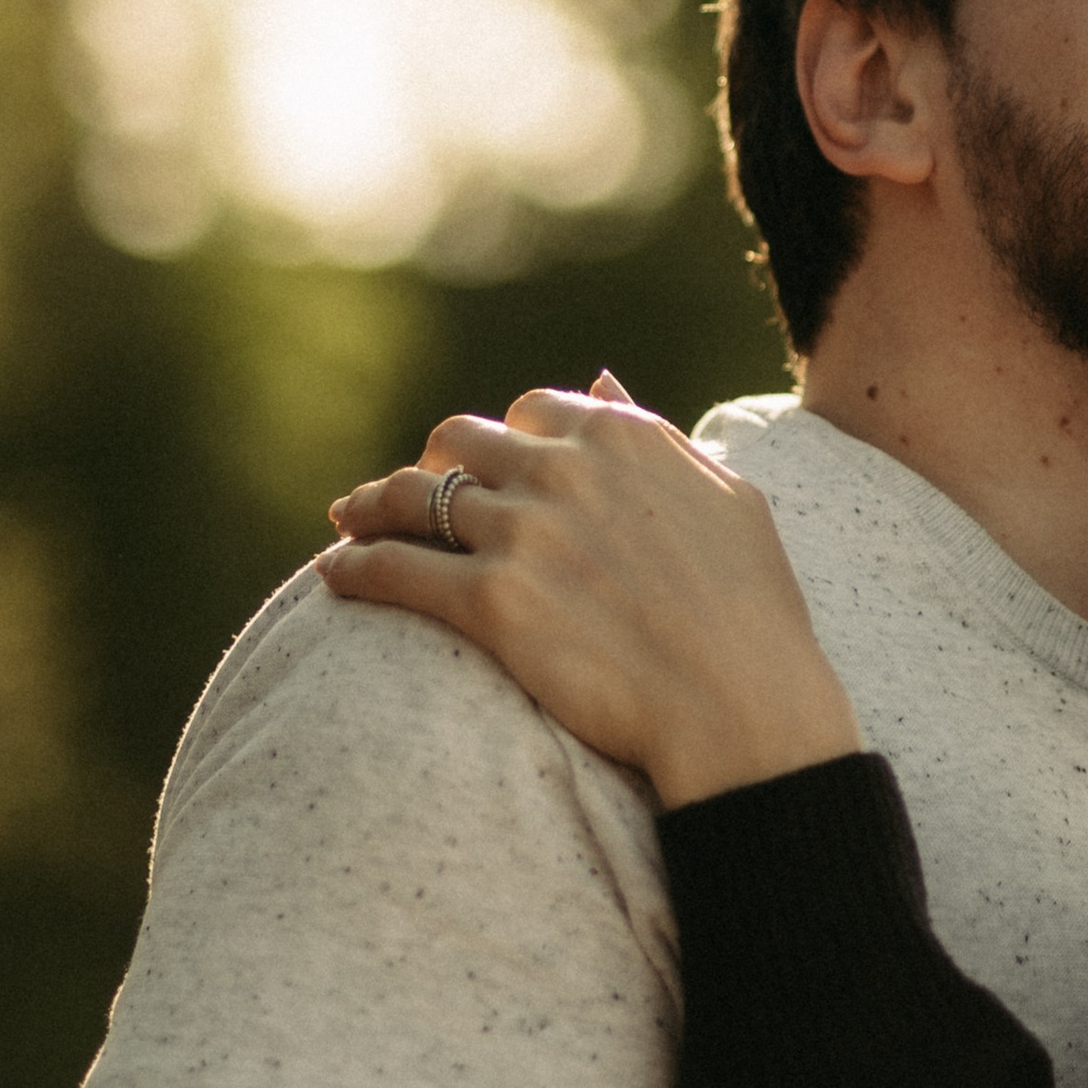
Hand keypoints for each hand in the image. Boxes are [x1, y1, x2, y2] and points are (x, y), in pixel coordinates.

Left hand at [318, 378, 863, 807]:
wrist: (741, 703)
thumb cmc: (752, 611)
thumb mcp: (726, 495)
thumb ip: (655, 436)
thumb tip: (600, 384)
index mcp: (621, 438)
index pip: (533, 410)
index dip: (504, 438)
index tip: (489, 464)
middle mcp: (564, 471)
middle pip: (460, 441)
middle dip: (432, 462)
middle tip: (410, 494)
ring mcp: (523, 533)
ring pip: (413, 496)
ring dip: (371, 504)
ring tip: (348, 520)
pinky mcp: (490, 602)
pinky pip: (395, 569)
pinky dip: (356, 565)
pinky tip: (334, 573)